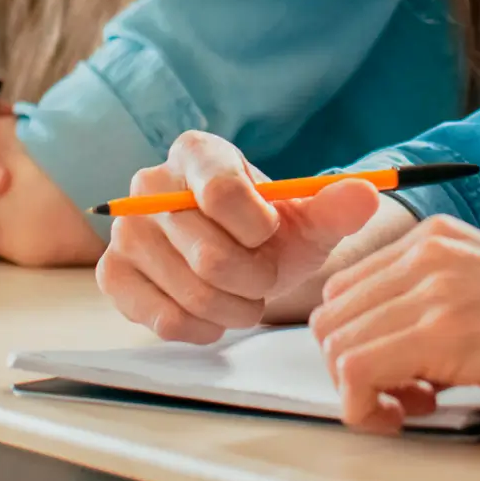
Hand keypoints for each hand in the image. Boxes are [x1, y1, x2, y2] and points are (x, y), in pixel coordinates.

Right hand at [95, 130, 387, 343]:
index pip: (223, 192)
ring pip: (191, 291)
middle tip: (264, 278)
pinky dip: (201, 327)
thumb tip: (366, 194)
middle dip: (254, 279)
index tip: (271, 233)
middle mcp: (149, 183)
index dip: (259, 229)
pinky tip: (213, 316)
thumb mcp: (310, 218)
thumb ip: (338, 206)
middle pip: (210, 254)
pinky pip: (162, 319)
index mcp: (197, 152)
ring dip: (234, 308)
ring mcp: (126, 230)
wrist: (239, 260)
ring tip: (244, 296)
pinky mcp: (113, 274)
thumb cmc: (271, 234)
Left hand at [308, 215, 479, 432]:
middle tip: (400, 394)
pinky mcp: (444, 332)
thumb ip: (438, 298)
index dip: (358, 339)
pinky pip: (357, 374)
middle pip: (332, 316)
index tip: (393, 370)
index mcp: (438, 237)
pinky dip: (367, 408)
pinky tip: (408, 414)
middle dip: (352, 366)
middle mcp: (429, 252)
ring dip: (361, 390)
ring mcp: (435, 289)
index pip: (346, 287)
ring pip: (337, 346)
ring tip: (412, 404)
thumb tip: (394, 345)